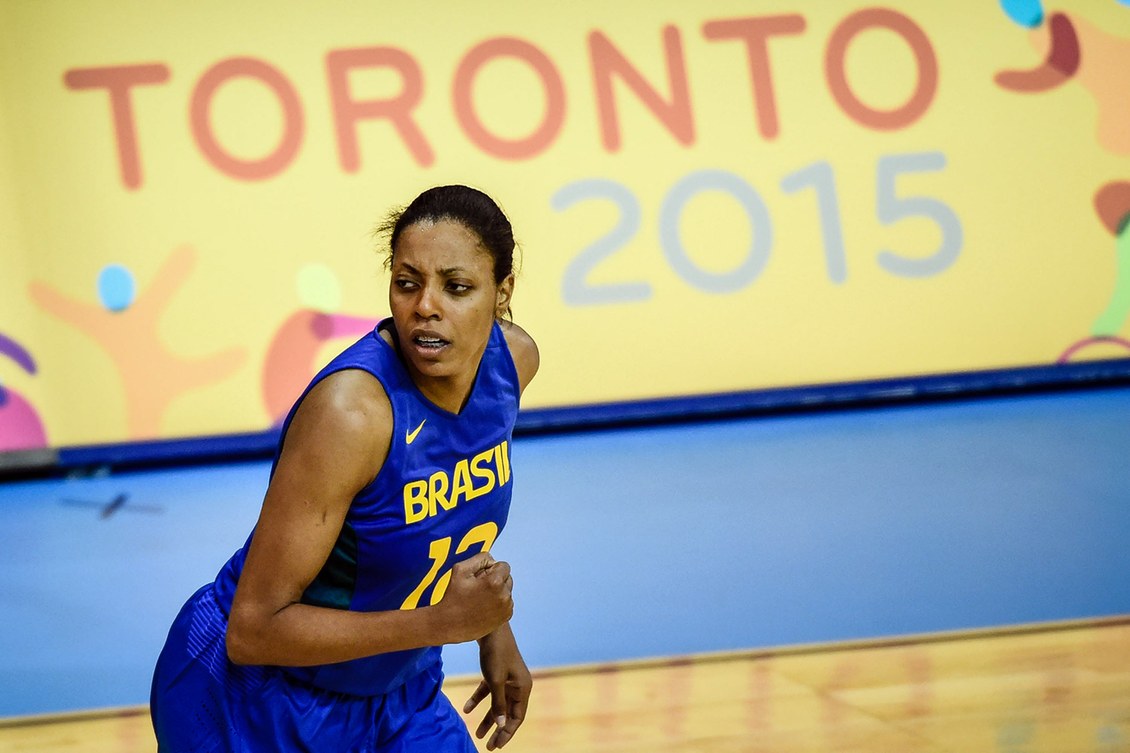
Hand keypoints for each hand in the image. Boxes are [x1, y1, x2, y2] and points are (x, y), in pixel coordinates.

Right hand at [434, 552, 512, 643]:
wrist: (449, 625)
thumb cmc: (453, 596)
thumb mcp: (460, 569)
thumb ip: (480, 558)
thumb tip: (493, 561)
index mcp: (494, 582)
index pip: (503, 566)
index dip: (490, 569)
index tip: (479, 578)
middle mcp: (504, 595)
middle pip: (507, 578)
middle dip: (496, 579)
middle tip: (478, 588)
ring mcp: (506, 608)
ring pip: (507, 590)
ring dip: (498, 591)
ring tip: (480, 598)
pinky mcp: (505, 617)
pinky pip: (507, 602)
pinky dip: (498, 602)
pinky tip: (484, 607)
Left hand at [464, 625, 531, 749]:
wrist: (488, 626)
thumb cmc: (495, 653)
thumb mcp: (495, 680)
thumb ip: (498, 703)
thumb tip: (501, 725)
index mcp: (523, 688)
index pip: (517, 717)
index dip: (507, 733)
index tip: (496, 746)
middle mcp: (518, 684)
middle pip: (508, 712)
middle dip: (498, 730)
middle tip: (488, 746)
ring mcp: (507, 678)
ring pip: (498, 703)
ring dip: (488, 718)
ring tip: (476, 734)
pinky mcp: (497, 672)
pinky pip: (489, 691)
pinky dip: (478, 700)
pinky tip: (466, 709)